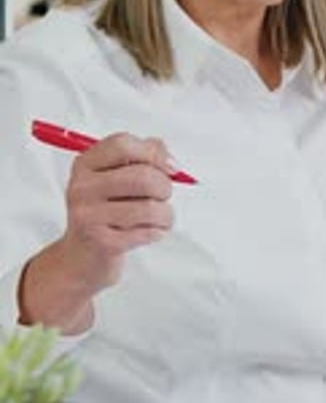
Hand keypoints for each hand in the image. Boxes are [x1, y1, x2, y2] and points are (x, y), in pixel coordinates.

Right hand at [61, 132, 173, 291]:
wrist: (81, 258)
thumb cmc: (105, 213)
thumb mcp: (114, 178)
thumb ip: (142, 157)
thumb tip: (166, 156)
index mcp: (85, 165)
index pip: (122, 145)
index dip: (153, 153)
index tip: (168, 166)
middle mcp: (82, 188)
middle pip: (141, 176)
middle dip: (164, 187)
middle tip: (164, 195)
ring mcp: (89, 216)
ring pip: (149, 207)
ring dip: (166, 214)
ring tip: (161, 217)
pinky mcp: (102, 243)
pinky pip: (148, 232)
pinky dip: (158, 232)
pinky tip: (150, 232)